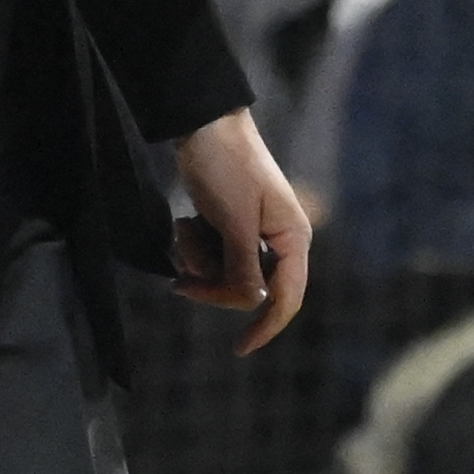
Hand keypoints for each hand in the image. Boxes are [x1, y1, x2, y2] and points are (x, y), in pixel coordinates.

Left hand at [170, 108, 310, 351]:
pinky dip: (195, 247)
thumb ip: (244, 266)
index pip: (287, 298)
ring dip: (199, 260)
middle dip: (212, 285)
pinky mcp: (231, 227)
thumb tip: (252, 303)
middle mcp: (279, 240)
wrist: (202, 123)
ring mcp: (254, 234)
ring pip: (226, 274)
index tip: (239, 350)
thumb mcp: (234, 220)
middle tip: (180, 283)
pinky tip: (186, 223)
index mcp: (293, 238)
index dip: (266, 327)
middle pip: (249, 290)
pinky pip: (214, 256)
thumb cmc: (225, 166)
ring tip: (186, 229)